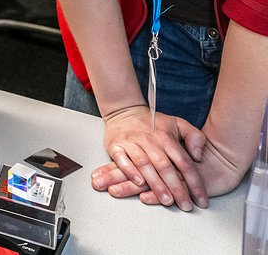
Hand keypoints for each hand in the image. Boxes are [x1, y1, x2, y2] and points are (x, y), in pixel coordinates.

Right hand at [91, 130, 246, 203]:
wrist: (124, 111)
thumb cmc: (153, 123)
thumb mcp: (178, 123)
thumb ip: (194, 137)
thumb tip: (199, 157)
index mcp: (167, 138)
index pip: (184, 162)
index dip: (194, 183)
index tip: (201, 199)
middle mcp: (150, 140)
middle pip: (165, 167)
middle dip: (176, 188)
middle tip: (185, 205)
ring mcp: (132, 143)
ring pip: (145, 165)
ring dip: (156, 184)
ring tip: (166, 200)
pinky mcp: (116, 146)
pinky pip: (122, 160)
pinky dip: (130, 171)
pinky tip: (139, 183)